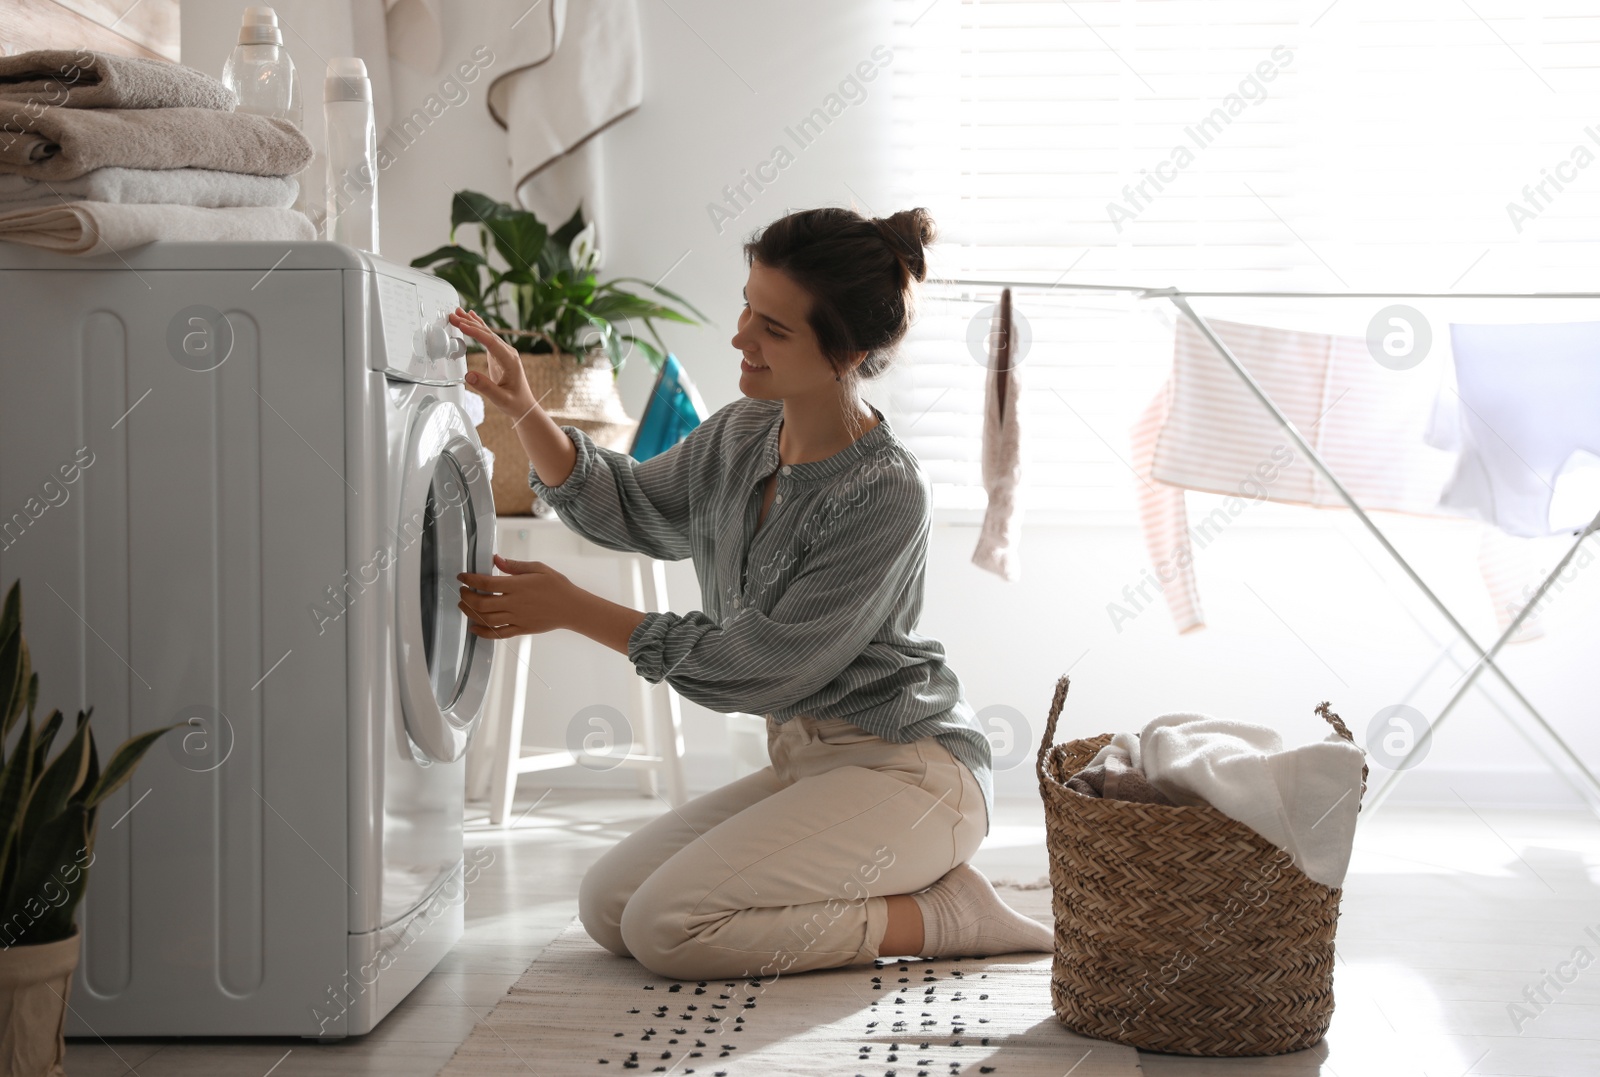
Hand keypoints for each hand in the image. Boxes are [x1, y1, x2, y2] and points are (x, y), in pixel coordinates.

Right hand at [448, 307, 537, 421]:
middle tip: (454, 315)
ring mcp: (504, 352)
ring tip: (459, 312)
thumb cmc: (515, 403)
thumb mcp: (501, 399)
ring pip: (487, 333)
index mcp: (510, 361)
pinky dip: (478, 328)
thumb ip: (485, 387)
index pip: (491, 342)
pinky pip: (487, 338)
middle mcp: (508, 353)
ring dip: (472, 322)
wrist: (524, 405)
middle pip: (487, 334)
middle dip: (470, 323)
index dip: (476, 332)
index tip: (462, 325)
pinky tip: (471, 319)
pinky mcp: (499, 355)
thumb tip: (469, 376)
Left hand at [457, 554, 574, 637]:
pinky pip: (498, 634)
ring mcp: (516, 618)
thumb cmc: (557, 586)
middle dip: (466, 596)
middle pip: (481, 602)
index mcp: (518, 585)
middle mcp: (514, 603)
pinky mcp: (520, 629)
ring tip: (464, 605)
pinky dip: (483, 632)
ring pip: (486, 619)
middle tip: (462, 591)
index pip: (486, 582)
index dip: (470, 579)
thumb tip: (495, 559)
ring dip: (470, 612)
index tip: (462, 577)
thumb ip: (514, 565)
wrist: (572, 608)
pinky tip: (474, 627)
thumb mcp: (538, 568)